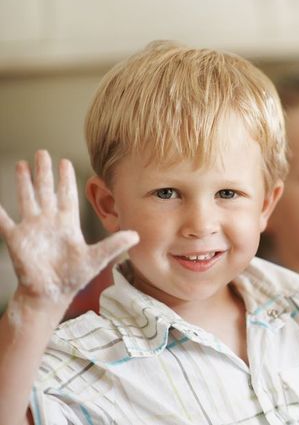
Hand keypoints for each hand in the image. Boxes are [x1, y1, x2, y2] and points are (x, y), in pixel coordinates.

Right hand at [0, 151, 138, 310]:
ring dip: (24, 182)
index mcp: (67, 224)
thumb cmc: (74, 276)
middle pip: (46, 191)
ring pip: (27, 199)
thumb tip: (136, 235)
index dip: (65, 179)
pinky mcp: (17, 240)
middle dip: (44, 172)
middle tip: (42, 152)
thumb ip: (115, 244)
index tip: (64, 161)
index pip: (67, 195)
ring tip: (21, 164)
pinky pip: (4, 222)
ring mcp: (32, 229)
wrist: (52, 293)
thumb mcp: (98, 258)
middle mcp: (49, 222)